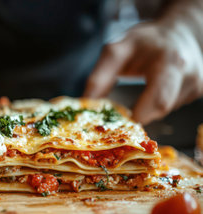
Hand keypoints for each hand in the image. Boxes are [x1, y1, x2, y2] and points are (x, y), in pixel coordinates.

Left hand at [84, 22, 202, 123]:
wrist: (178, 33)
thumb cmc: (145, 42)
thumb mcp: (118, 50)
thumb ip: (100, 76)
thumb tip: (86, 103)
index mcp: (169, 62)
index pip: (158, 100)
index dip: (137, 114)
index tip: (118, 116)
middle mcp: (188, 75)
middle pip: (161, 110)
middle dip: (140, 113)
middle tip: (125, 111)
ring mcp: (196, 86)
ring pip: (163, 112)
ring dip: (147, 107)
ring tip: (143, 90)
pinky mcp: (197, 94)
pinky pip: (170, 109)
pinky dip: (156, 106)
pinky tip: (155, 90)